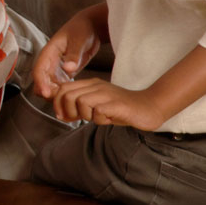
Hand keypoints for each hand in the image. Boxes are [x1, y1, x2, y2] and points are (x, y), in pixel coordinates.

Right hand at [33, 9, 102, 99]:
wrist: (90, 27)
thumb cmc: (82, 29)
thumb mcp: (79, 40)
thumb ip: (73, 55)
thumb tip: (68, 68)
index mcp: (49, 52)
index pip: (39, 70)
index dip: (40, 83)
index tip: (46, 94)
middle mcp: (50, 62)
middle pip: (41, 81)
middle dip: (47, 92)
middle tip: (60, 102)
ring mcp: (57, 68)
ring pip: (49, 86)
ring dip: (55, 94)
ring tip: (67, 102)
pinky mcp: (64, 73)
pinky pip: (59, 86)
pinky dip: (63, 92)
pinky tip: (72, 97)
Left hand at [50, 77, 165, 129]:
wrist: (148, 107)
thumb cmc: (121, 109)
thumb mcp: (96, 106)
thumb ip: (79, 107)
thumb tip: (60, 113)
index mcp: (90, 85)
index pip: (63, 88)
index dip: (57, 103)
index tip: (63, 116)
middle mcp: (97, 86)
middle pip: (67, 95)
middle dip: (68, 111)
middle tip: (79, 119)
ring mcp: (107, 94)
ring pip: (81, 102)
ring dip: (85, 115)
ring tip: (98, 117)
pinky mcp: (116, 104)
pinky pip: (98, 112)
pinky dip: (100, 120)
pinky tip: (109, 119)